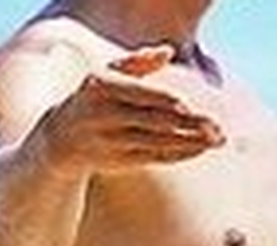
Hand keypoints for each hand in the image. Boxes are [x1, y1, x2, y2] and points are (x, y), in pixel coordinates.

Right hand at [34, 45, 225, 174]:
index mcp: (101, 89)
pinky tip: (200, 148)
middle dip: (188, 125)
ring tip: (218, 139)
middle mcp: (104, 118)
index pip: (136, 94)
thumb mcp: (106, 74)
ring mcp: (111, 143)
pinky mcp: (119, 162)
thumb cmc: (91, 100)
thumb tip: (167, 52)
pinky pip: (154, 158)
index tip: (187, 105)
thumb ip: (138, 62)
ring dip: (190, 142)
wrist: (58, 141)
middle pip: (152, 121)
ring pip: (157, 143)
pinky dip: (178, 154)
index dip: (161, 100)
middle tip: (218, 126)